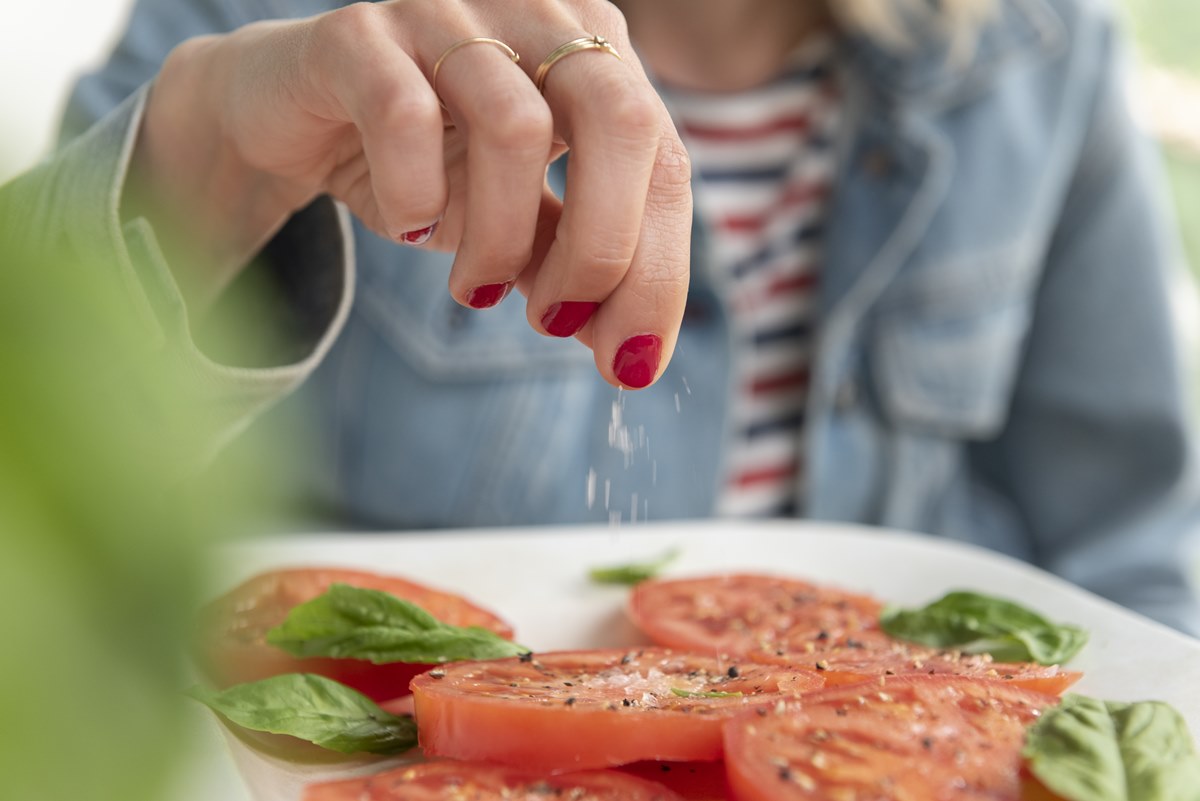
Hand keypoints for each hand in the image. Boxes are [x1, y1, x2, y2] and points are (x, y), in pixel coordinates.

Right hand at [133, 0, 691, 388]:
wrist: (294, 118)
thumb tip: (632, 353)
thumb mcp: (518, 221)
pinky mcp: (361, 32)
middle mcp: (537, 15)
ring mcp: (450, 12)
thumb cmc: (427, 164)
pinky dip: (415, 195)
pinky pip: (404, 114)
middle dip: (604, 249)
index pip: (666, 161)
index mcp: (596, 54)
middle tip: (556, 323)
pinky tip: (408, 229)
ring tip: (474, 291)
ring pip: (515, 127)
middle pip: (621, 120)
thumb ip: (575, 264)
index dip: (661, 271)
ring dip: (501, 242)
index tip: (634, 362)